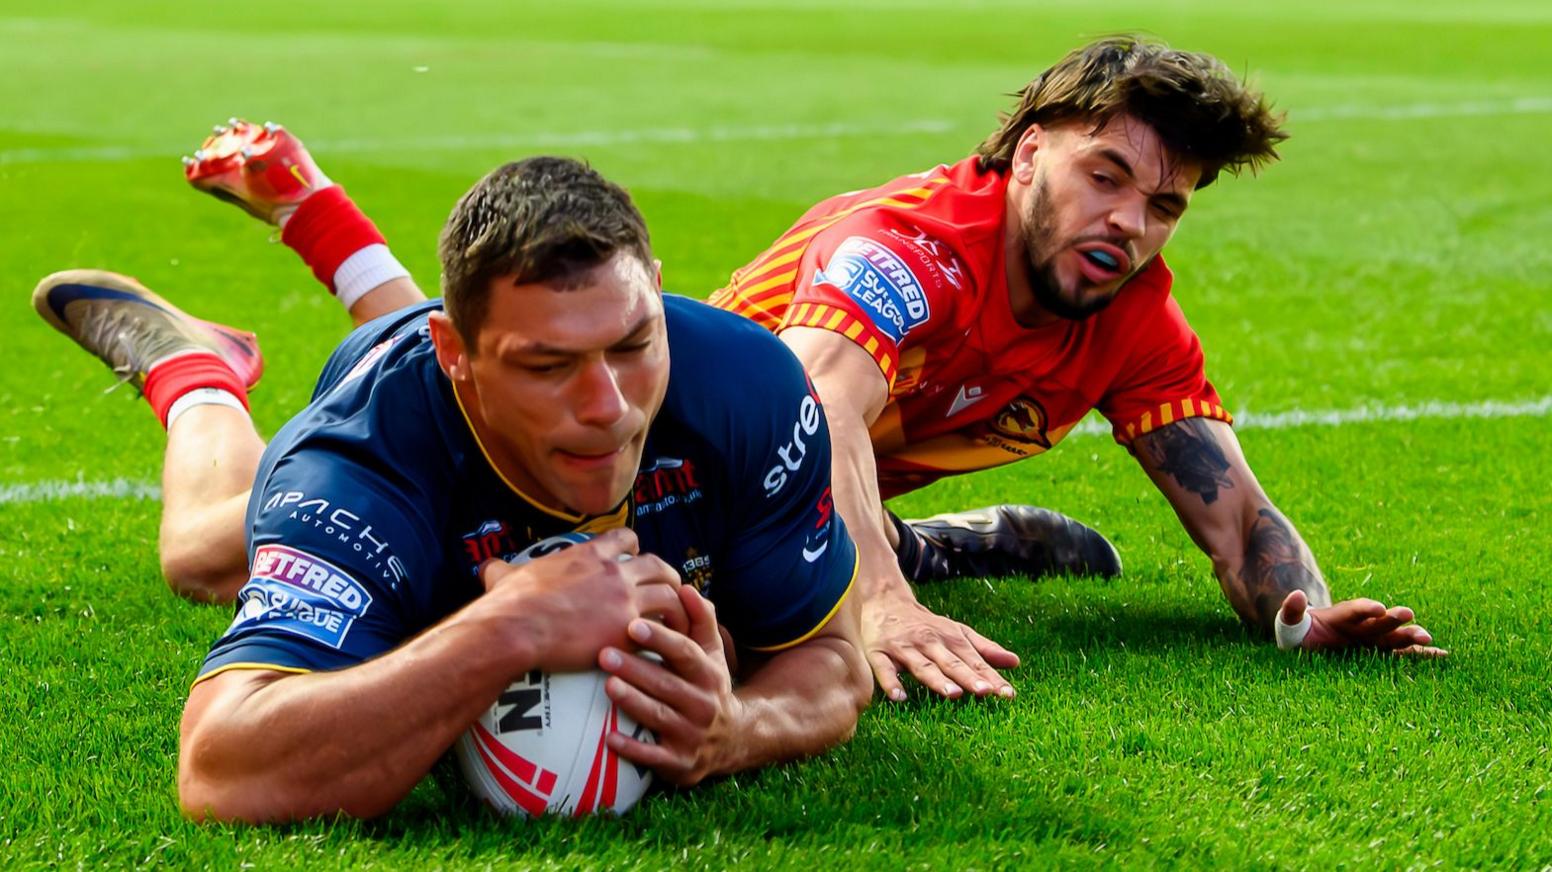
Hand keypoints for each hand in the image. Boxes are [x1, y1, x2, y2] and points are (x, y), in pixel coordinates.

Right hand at [475, 528, 686, 671]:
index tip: (636, 557)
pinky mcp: (626, 631)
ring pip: (670, 596)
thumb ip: (501, 570)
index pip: (624, 538)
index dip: (634, 547)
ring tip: (680, 621)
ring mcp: (624, 601)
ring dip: (678, 608)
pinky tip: (668, 648)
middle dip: (669, 577)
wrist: (514, 629)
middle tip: (671, 590)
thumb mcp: (504, 577)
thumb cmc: (507, 605)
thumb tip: (486, 568)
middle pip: (658, 565)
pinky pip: (663, 631)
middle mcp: (613, 573)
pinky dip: (669, 637)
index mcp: (588, 555)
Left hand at [599, 585, 740, 786]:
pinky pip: (653, 756)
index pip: (685, 653)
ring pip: (658, 717)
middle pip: (667, 684)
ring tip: (607, 685)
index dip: (661, 639)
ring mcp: (692, 735)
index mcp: (709, 674)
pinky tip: (608, 738)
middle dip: (636, 669)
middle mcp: (704, 705)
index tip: (632, 626)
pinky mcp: (680, 763)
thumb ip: (701, 619)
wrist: (733, 739)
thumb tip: (684, 587)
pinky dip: (632, 749)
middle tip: (603, 654)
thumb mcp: (712, 653)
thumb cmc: (709, 685)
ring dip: (632, 701)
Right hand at [861, 589, 1018, 700]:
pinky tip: (899, 698)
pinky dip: (891, 683)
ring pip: (923, 666)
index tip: (1007, 694)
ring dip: (937, 680)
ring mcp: (905, 649)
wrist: (885, 601)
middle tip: (985, 692)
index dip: (991, 677)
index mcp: (951, 639)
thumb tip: (1015, 663)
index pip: (974, 661)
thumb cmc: (926, 625)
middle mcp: (930, 643)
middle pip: (951, 663)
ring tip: (953, 693)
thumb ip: (985, 649)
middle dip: (968, 677)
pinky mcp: (880, 654)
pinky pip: (885, 671)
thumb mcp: (957, 632)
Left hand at [1279, 590, 1448, 657]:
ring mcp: (1373, 639)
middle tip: (1408, 614)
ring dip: (1409, 635)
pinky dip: (1420, 654)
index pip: (1354, 610)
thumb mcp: (1289, 624)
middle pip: (1379, 621)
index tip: (1377, 607)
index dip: (1365, 608)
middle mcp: (1362, 625)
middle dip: (1392, 618)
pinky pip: (1402, 653)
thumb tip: (1294, 594)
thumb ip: (1291, 611)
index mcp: (1341, 616)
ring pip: (1394, 636)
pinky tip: (1441, 655)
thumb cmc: (1300, 632)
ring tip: (1426, 637)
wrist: (1310, 641)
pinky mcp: (1380, 652)